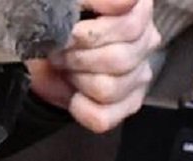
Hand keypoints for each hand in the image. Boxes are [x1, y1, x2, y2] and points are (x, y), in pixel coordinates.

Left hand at [30, 0, 159, 132]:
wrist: (46, 48)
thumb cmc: (59, 20)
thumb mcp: (68, 2)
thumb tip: (125, 2)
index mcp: (137, 6)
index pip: (130, 24)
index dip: (94, 33)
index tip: (72, 31)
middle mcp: (146, 37)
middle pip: (119, 58)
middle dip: (78, 57)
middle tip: (59, 50)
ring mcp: (140, 73)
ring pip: (109, 88)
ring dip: (78, 79)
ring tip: (67, 67)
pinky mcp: (128, 104)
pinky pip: (103, 117)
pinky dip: (81, 109)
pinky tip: (74, 94)